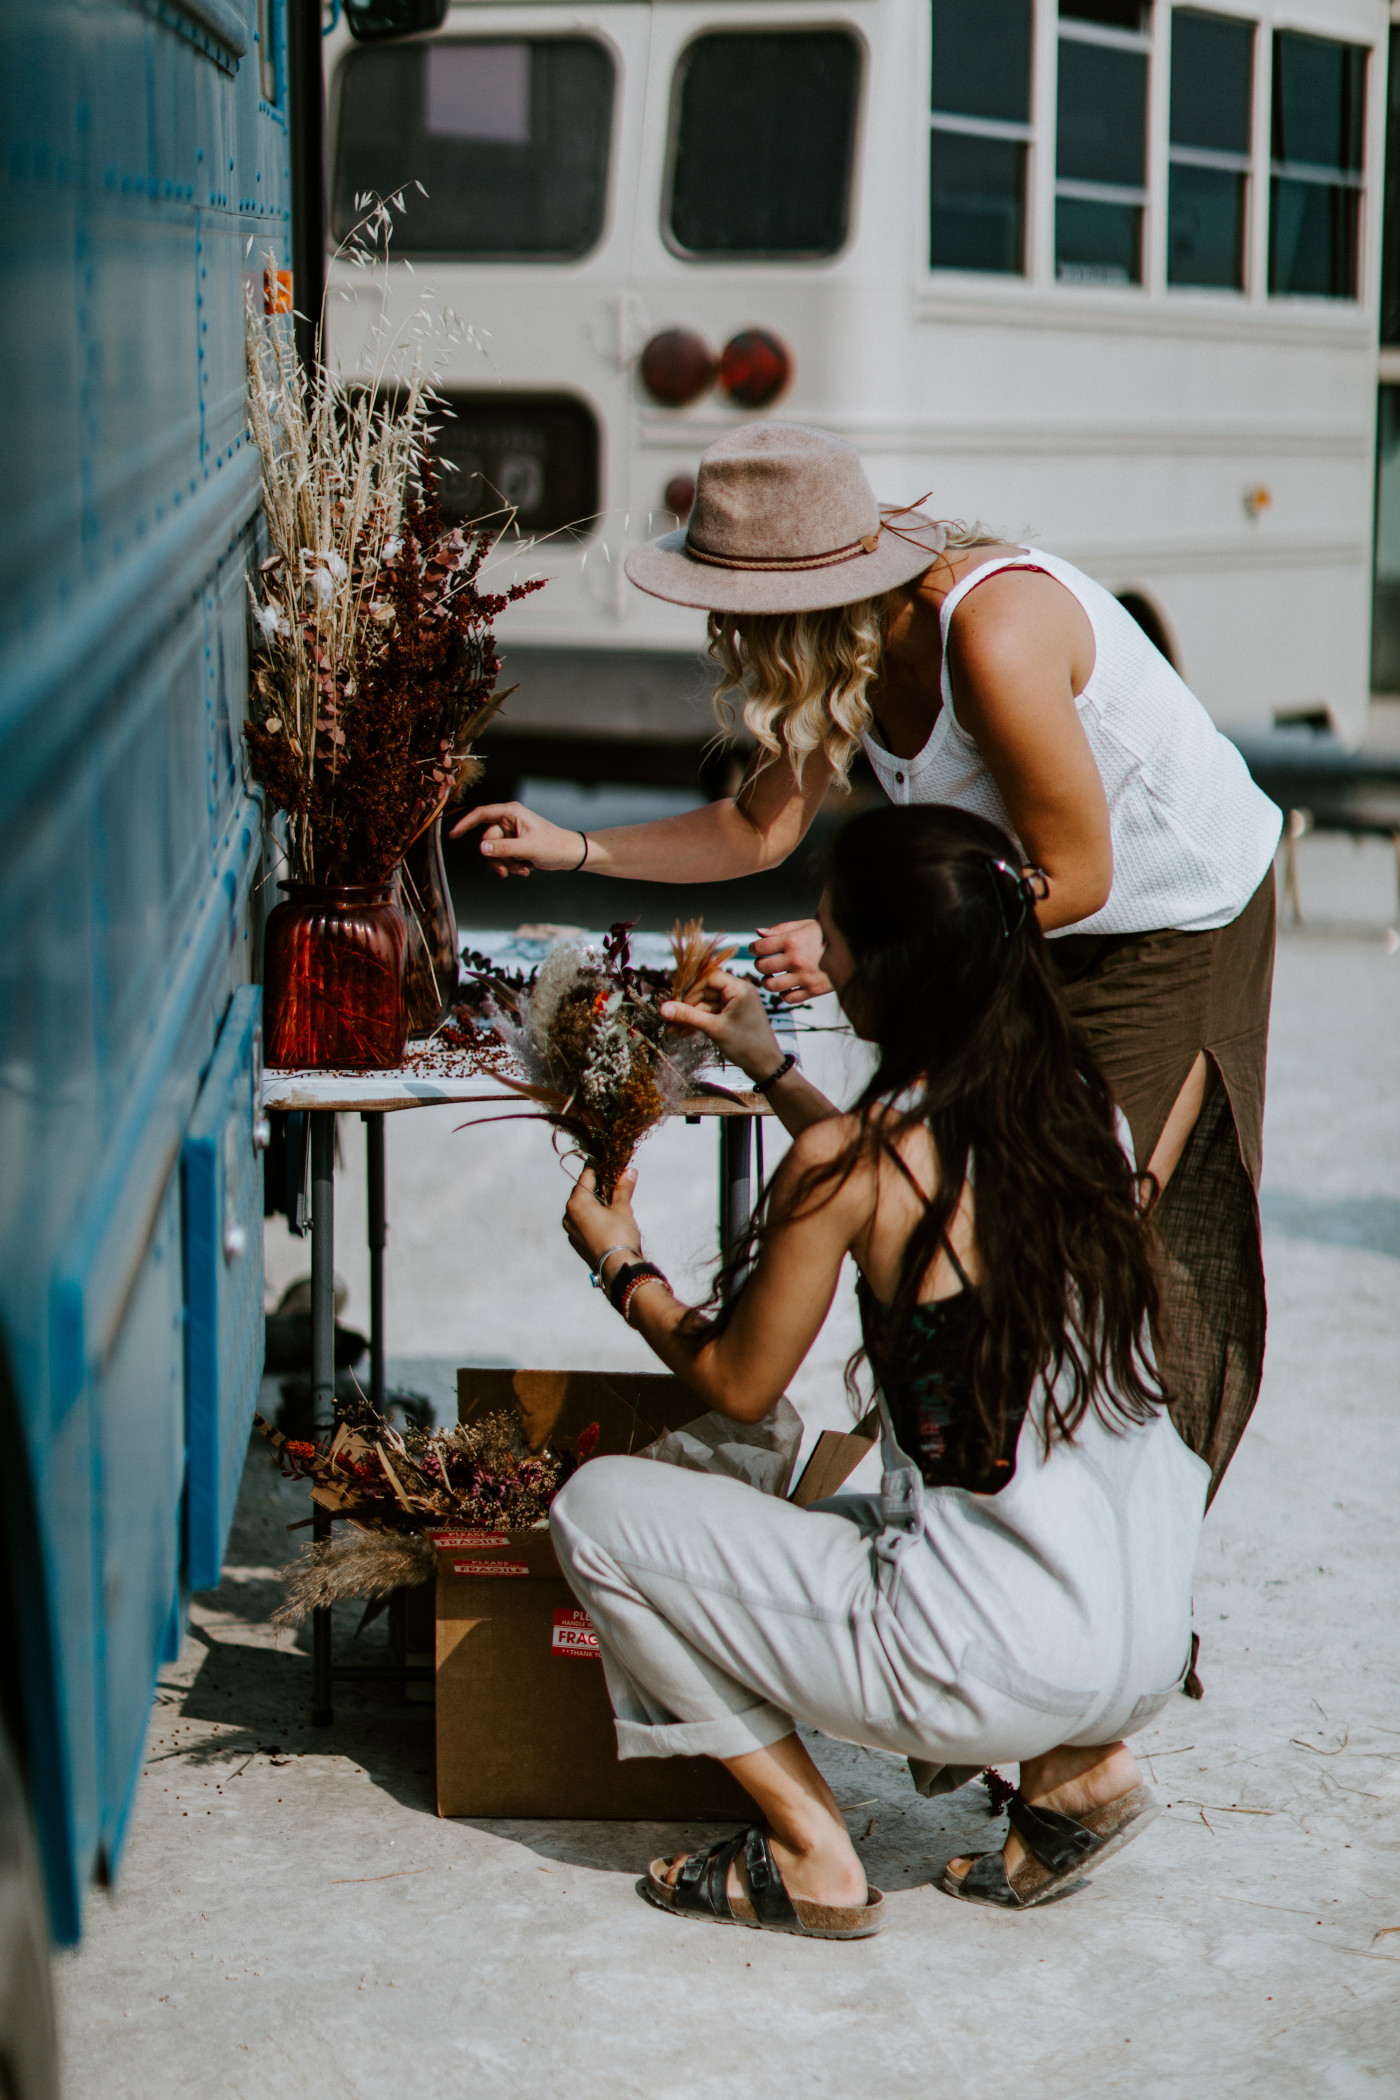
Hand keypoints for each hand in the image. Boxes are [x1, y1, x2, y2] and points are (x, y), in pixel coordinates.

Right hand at [449, 800, 585, 877]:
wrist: (570, 854)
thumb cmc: (553, 845)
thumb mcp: (527, 848)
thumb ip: (503, 848)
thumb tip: (481, 848)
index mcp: (511, 812)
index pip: (481, 814)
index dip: (465, 823)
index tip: (452, 835)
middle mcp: (509, 821)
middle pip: (487, 841)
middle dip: (498, 858)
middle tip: (509, 871)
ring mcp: (511, 833)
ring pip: (494, 852)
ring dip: (506, 864)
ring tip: (523, 869)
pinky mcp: (514, 845)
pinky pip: (502, 857)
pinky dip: (512, 865)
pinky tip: (526, 868)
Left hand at [564, 1165, 640, 1272]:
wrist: (618, 1268)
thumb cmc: (619, 1235)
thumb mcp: (623, 1208)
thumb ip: (623, 1188)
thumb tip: (629, 1171)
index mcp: (576, 1203)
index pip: (586, 1176)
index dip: (600, 1168)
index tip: (611, 1164)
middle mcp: (569, 1215)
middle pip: (583, 1192)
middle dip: (599, 1186)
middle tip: (616, 1183)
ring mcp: (571, 1231)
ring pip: (582, 1209)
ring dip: (596, 1203)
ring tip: (614, 1203)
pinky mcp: (577, 1243)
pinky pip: (583, 1223)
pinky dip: (593, 1217)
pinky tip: (608, 1220)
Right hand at [661, 970, 781, 1081]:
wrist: (766, 1066)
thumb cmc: (747, 1045)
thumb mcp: (714, 1029)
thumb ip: (688, 1016)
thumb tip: (664, 1008)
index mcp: (739, 988)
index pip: (708, 977)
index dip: (690, 988)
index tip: (673, 1000)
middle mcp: (737, 992)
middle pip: (705, 991)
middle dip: (686, 1006)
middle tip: (669, 1018)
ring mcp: (735, 1004)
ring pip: (705, 1004)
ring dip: (690, 1016)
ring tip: (673, 1030)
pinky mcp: (732, 1016)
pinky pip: (711, 1014)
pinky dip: (698, 1021)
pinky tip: (684, 1032)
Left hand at [752, 920, 830, 1004]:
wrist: (852, 948)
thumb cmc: (826, 935)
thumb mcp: (804, 925)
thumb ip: (780, 929)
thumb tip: (758, 933)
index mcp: (792, 941)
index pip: (759, 947)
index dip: (753, 948)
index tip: (756, 949)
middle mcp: (795, 959)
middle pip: (762, 967)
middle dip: (759, 964)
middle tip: (764, 962)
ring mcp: (803, 977)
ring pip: (771, 985)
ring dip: (767, 981)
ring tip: (772, 977)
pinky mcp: (812, 990)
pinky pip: (787, 998)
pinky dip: (783, 994)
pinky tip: (786, 986)